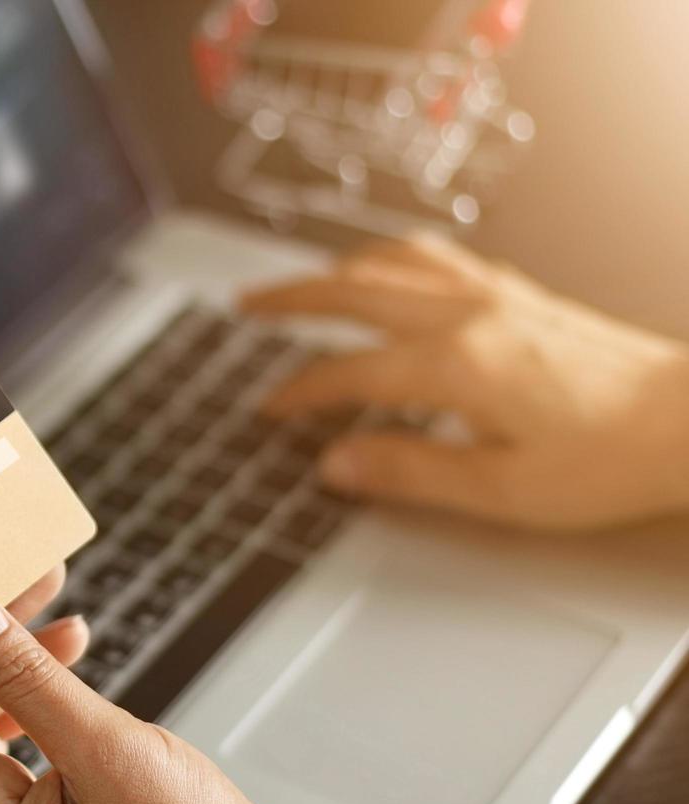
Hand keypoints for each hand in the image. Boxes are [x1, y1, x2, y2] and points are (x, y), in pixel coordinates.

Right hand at [241, 235, 688, 529]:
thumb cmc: (612, 458)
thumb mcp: (501, 490)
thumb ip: (409, 471)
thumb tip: (339, 464)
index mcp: (458, 363)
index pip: (351, 372)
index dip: (300, 392)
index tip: (269, 409)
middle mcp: (472, 314)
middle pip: (357, 291)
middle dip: (293, 298)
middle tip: (248, 305)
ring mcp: (498, 295)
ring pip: (396, 261)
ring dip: (338, 269)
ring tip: (304, 283)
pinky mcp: (522, 294)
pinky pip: (437, 257)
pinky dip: (393, 259)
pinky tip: (389, 271)